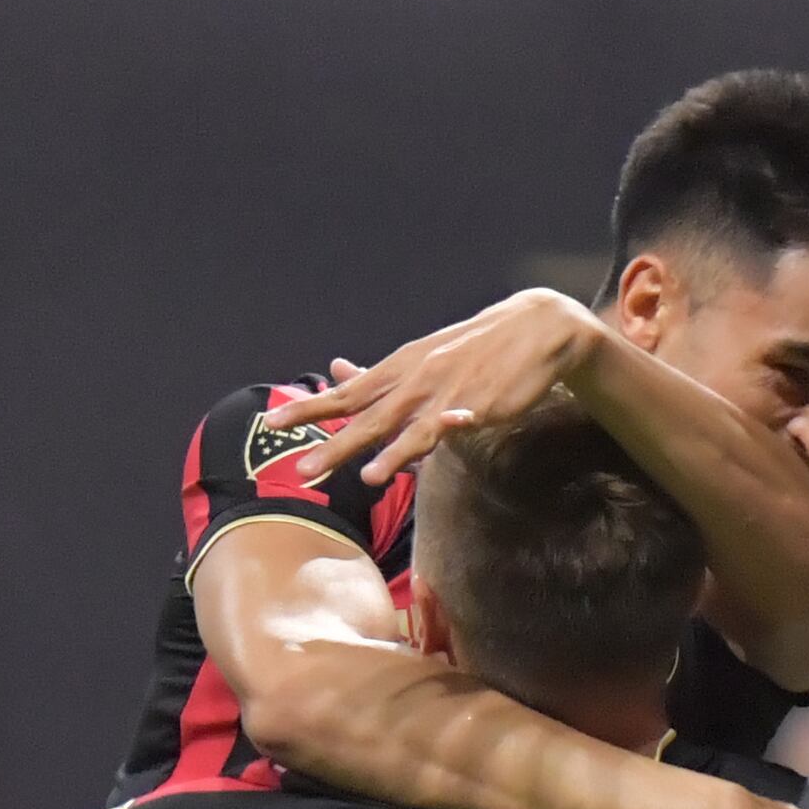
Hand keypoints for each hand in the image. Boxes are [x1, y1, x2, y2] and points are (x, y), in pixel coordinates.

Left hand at [273, 290, 604, 487]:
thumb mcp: (420, 357)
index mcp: (399, 368)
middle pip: (365, 413)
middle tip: (302, 471)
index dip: (309, 408)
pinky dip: (424, 443)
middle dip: (333, 442)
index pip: (346, 392)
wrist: (536, 329)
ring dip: (380, 452)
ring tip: (356, 479)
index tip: (272, 423)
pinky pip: (445, 429)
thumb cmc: (474, 349)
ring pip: (403, 426)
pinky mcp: (476, 405)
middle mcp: (414, 378)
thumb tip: (335, 371)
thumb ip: (377, 375)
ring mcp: (444, 392)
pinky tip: (407, 462)